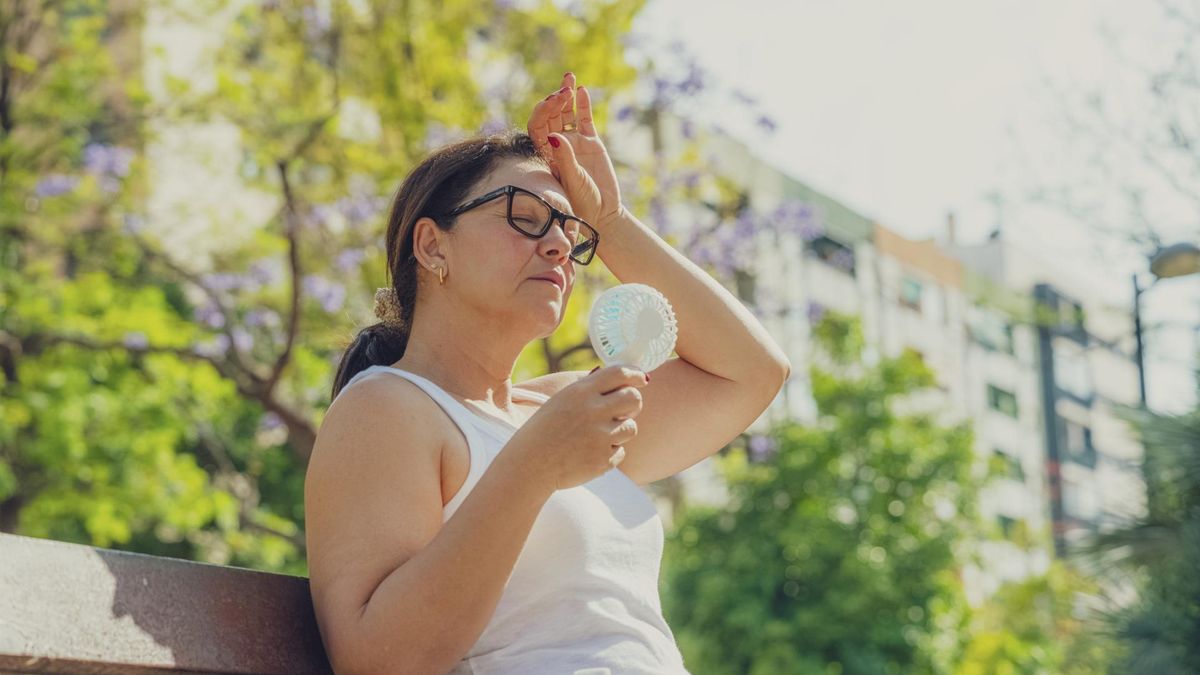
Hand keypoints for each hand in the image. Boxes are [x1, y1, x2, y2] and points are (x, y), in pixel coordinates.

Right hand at [508, 365, 647, 491]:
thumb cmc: (544, 431)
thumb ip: (589, 389)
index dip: (635, 374)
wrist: (529, 466)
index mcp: (580, 392)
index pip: (620, 372)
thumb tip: (622, 379)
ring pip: (631, 427)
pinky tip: (589, 454)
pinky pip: (621, 451)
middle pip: (634, 398)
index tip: (641, 379)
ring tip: (598, 436)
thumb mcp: (561, 400)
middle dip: (633, 403)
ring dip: (620, 430)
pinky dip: (609, 453)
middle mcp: (593, 411)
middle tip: (623, 410)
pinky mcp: (603, 459)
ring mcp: (600, 436)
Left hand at [527, 72, 626, 230]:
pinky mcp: (591, 142)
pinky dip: (583, 105)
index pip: (538, 126)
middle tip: (564, 90)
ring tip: (569, 77)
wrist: (603, 213)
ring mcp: (574, 142)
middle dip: (555, 100)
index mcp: (546, 154)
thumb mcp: (573, 181)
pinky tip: (582, 91)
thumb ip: (564, 158)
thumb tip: (555, 135)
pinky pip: (584, 119)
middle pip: (551, 116)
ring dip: (566, 96)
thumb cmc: (583, 202)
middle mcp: (557, 145)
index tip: (553, 102)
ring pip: (566, 113)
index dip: (543, 112)